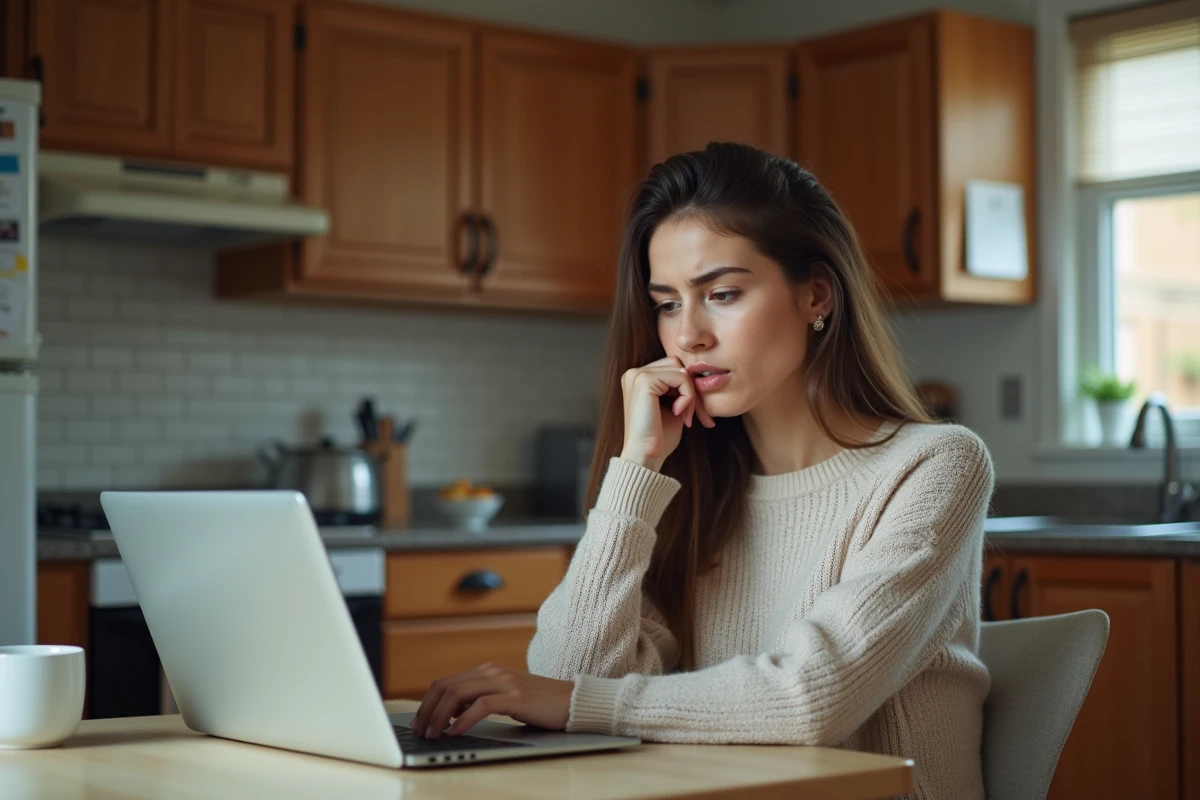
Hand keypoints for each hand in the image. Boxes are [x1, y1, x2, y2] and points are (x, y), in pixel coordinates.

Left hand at [410, 663, 573, 738]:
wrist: (571, 701)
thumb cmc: (538, 703)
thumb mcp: (503, 697)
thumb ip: (478, 699)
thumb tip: (450, 714)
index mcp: (487, 670)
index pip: (445, 682)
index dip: (427, 702)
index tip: (418, 721)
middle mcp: (492, 671)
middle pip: (446, 686)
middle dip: (427, 709)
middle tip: (420, 730)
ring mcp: (504, 682)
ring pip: (458, 693)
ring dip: (439, 716)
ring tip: (433, 734)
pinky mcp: (515, 696)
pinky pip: (481, 706)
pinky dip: (463, 720)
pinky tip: (455, 732)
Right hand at [620, 356, 715, 471]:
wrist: (645, 456)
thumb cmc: (659, 437)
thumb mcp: (673, 406)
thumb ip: (680, 388)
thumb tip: (702, 375)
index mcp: (638, 379)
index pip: (673, 368)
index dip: (687, 389)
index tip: (693, 415)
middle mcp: (634, 373)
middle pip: (677, 364)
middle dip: (690, 389)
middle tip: (691, 415)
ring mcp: (637, 375)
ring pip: (680, 370)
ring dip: (690, 394)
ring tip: (684, 415)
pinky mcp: (644, 381)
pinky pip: (680, 377)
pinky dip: (687, 396)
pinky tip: (678, 413)